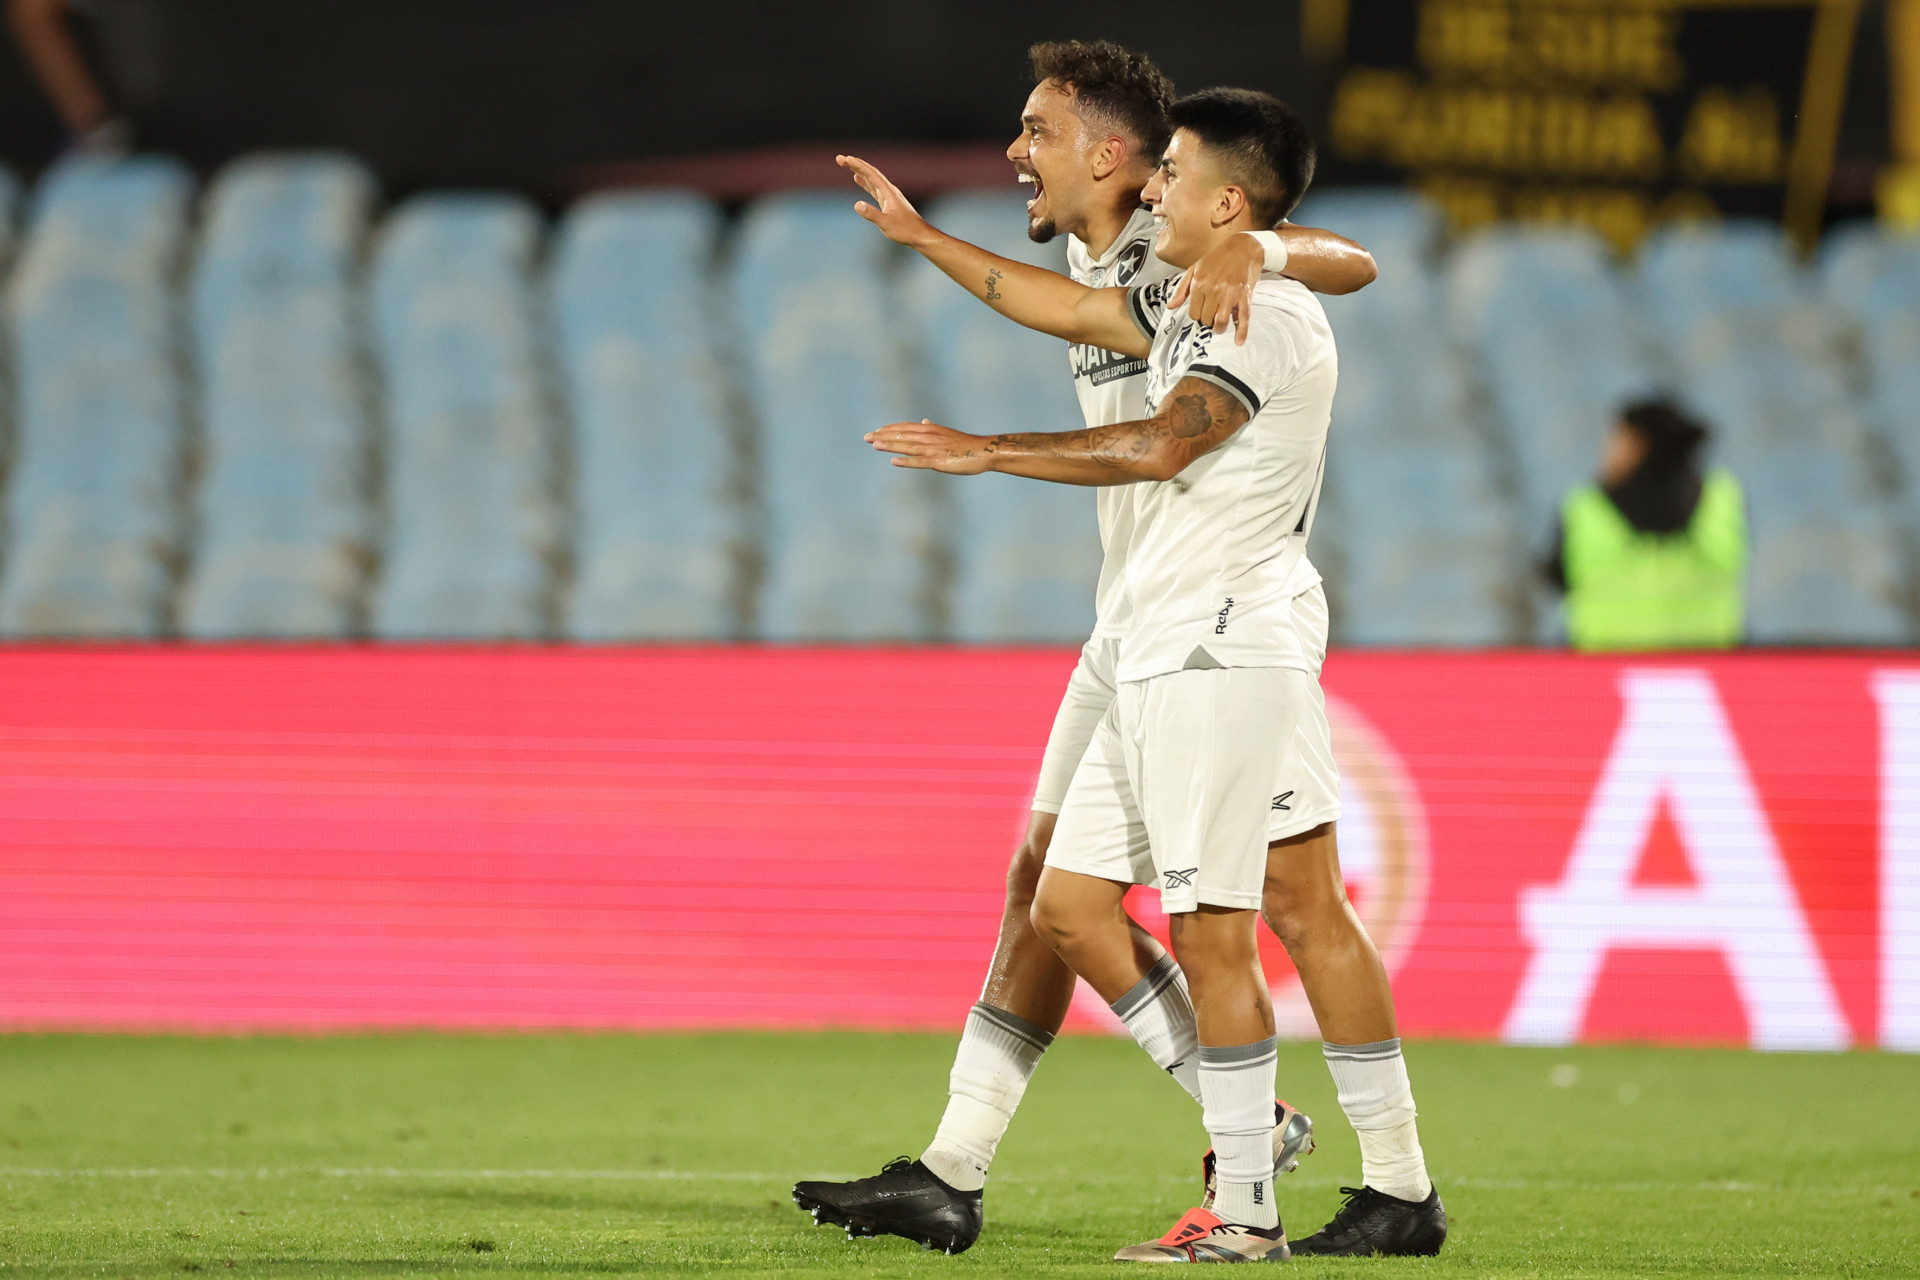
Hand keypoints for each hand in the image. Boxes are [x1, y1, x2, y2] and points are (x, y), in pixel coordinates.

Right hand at [838, 155, 934, 247]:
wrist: (920, 235)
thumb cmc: (905, 230)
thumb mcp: (886, 223)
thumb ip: (871, 214)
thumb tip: (857, 205)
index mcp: (888, 192)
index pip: (871, 174)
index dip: (858, 166)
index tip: (845, 159)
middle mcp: (888, 190)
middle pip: (870, 173)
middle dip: (855, 165)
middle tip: (840, 159)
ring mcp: (888, 196)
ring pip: (871, 179)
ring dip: (858, 171)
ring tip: (847, 164)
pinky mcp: (888, 202)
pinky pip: (873, 187)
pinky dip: (864, 182)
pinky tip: (858, 180)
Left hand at [866, 420, 994, 473]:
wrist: (983, 451)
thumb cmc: (966, 445)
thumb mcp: (947, 433)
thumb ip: (933, 428)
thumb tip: (923, 421)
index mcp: (931, 429)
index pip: (905, 427)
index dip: (889, 429)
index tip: (875, 431)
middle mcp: (930, 436)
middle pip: (902, 435)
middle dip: (883, 436)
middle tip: (866, 437)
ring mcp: (934, 449)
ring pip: (907, 446)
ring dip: (890, 445)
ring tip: (874, 444)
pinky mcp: (939, 461)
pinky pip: (919, 461)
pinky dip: (906, 461)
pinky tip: (894, 461)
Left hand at [1171, 233, 1263, 344]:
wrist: (1243, 247)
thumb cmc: (1217, 258)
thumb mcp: (1195, 269)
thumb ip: (1182, 289)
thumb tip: (1170, 307)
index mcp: (1199, 283)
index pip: (1193, 313)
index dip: (1196, 315)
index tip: (1201, 312)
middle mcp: (1214, 290)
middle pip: (1206, 319)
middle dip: (1207, 321)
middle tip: (1210, 317)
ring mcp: (1230, 293)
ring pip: (1221, 321)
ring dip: (1219, 328)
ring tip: (1219, 326)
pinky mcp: (1244, 295)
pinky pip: (1243, 317)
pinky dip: (1241, 331)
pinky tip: (1238, 341)